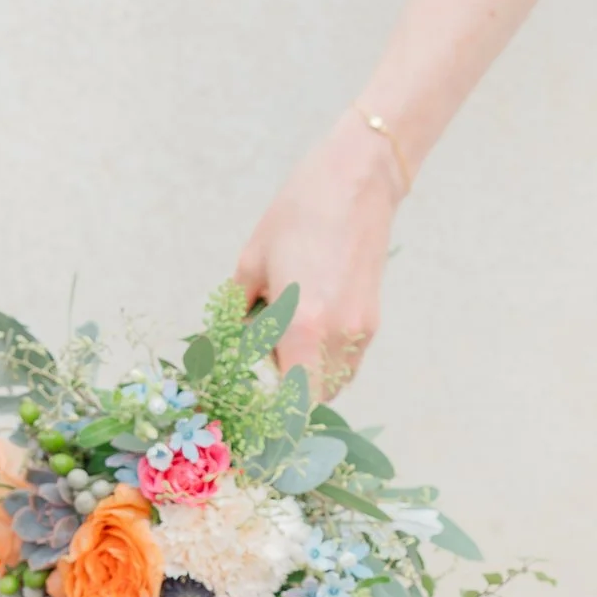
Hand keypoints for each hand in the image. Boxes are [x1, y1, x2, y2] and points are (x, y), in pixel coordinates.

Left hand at [235, 110, 405, 400]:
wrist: (357, 180)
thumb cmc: (299, 214)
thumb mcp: (251, 263)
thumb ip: (235, 311)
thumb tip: (224, 343)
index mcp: (302, 327)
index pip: (290, 403)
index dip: (272, 415)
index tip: (252, 408)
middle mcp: (336, 338)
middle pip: (310, 398)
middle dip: (283, 393)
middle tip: (261, 367)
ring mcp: (359, 332)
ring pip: (332, 384)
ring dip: (306, 379)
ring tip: (285, 345)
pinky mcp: (372, 322)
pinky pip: (346, 364)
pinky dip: (324, 363)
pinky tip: (307, 332)